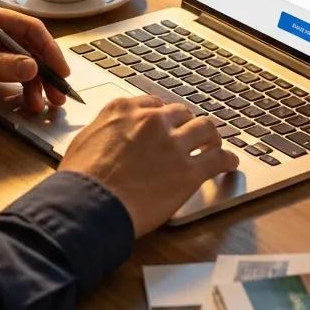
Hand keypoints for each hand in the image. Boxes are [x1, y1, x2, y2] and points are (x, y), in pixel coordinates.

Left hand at [0, 5, 69, 113]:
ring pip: (20, 64)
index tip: (61, 71)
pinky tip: (26, 101)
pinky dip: (18, 87)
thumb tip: (32, 67)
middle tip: (58, 96)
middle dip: (45, 71)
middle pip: (28, 48)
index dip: (48, 49)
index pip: (27, 28)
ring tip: (41, 105)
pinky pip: (6, 74)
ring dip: (33, 83)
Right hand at [59, 95, 238, 236]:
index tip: (165, 125)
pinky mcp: (188, 171)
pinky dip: (227, 160)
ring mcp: (173, 144)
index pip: (153, 105)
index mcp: (125, 110)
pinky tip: (229, 164)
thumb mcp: (85, 139)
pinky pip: (218, 159)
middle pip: (181, 113)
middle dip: (186, 124)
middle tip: (189, 136)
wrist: (88, 205)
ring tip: (213, 145)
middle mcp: (152, 121)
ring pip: (205, 128)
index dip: (162, 117)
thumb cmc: (79, 180)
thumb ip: (105, 129)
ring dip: (211, 136)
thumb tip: (111, 133)